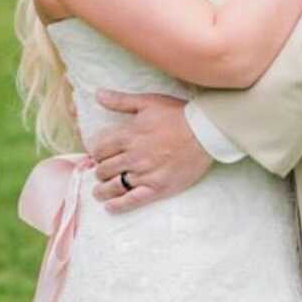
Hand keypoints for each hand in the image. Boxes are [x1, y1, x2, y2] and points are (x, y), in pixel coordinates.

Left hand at [90, 89, 212, 212]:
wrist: (205, 132)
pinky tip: (110, 206)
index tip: (99, 156)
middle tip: (102, 172)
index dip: (96, 153)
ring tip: (99, 191)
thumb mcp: (148, 102)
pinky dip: (118, 205)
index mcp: (128, 135)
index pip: (99, 149)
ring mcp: (145, 174)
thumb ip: (121, 101)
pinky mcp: (158, 188)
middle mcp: (133, 156)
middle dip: (100, 170)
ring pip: (113, 186)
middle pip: (104, 169)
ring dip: (102, 189)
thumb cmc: (177, 115)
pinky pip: (132, 200)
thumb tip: (98, 94)